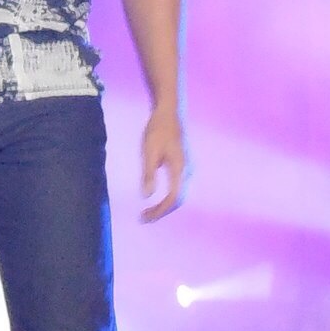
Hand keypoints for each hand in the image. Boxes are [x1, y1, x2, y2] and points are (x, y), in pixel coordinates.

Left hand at [140, 106, 188, 221]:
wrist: (168, 112)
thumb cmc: (157, 130)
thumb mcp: (149, 151)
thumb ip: (149, 173)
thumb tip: (147, 196)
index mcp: (179, 169)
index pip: (172, 198)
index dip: (159, 210)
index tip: (145, 216)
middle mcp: (185, 171)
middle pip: (177, 199)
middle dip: (161, 211)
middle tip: (144, 217)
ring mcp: (184, 168)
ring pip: (177, 194)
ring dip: (164, 205)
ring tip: (148, 211)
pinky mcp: (180, 165)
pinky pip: (176, 187)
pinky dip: (166, 196)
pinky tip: (155, 197)